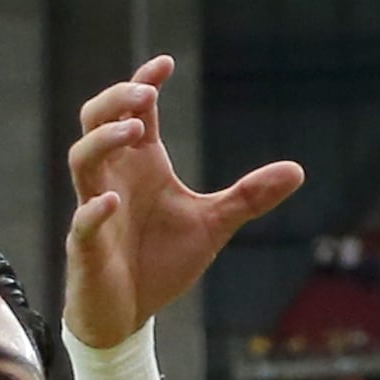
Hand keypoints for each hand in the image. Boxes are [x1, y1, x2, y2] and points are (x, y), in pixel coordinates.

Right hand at [63, 55, 302, 353]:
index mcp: (141, 166)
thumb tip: (298, 170)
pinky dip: (94, 211)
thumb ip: (249, 196)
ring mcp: (95, 210)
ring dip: (102, 141)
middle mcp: (113, 179)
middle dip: (115, 102)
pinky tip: (112, 202)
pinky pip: (82, 223)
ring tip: (134, 130)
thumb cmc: (161, 262)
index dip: (143, 83)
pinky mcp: (87, 249)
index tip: (166, 64)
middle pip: (95, 122)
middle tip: (144, 94)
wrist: (128, 315)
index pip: (133, 112)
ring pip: (81, 161)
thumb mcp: (213, 224)